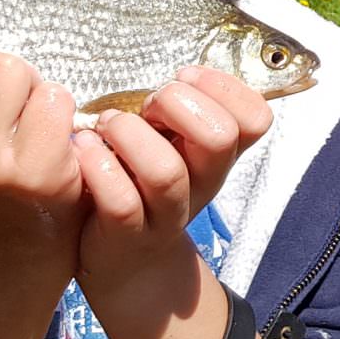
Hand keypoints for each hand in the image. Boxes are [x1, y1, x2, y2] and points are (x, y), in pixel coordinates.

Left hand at [75, 65, 273, 336]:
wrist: (128, 261)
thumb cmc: (143, 183)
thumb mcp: (175, 145)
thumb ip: (182, 112)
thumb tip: (173, 76)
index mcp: (219, 155)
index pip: (255, 118)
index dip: (223, 88)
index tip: (184, 78)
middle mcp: (203, 183)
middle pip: (219, 138)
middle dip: (178, 105)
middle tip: (148, 106)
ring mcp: (168, 214)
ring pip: (166, 173)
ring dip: (130, 135)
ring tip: (106, 126)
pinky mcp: (127, 235)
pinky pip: (121, 202)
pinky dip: (98, 168)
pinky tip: (84, 150)